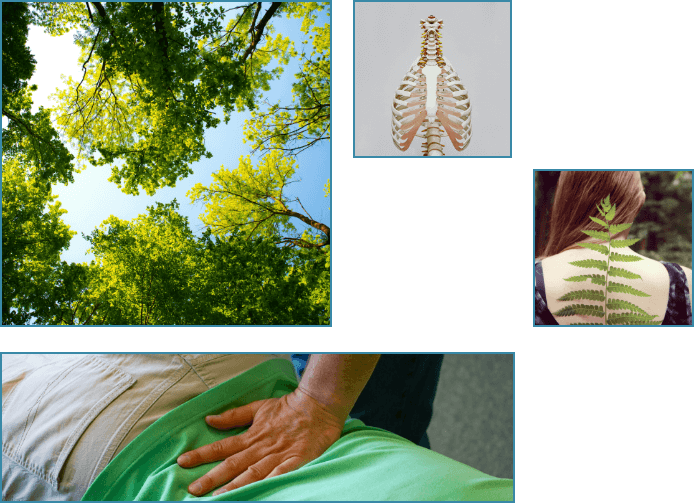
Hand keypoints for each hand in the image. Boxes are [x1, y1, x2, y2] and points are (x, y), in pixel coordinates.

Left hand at [177, 388, 344, 495]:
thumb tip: (210, 419)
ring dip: (235, 486)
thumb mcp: (258, 407)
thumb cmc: (288, 407)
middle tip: (193, 489)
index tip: (183, 461)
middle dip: (212, 477)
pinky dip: (271, 482)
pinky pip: (282, 474)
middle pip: (234, 464)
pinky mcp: (297, 461)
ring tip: (218, 497)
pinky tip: (260, 491)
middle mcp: (262, 447)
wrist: (318, 405)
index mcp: (252, 435)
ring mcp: (279, 455)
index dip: (202, 454)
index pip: (222, 446)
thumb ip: (234, 416)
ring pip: (253, 473)